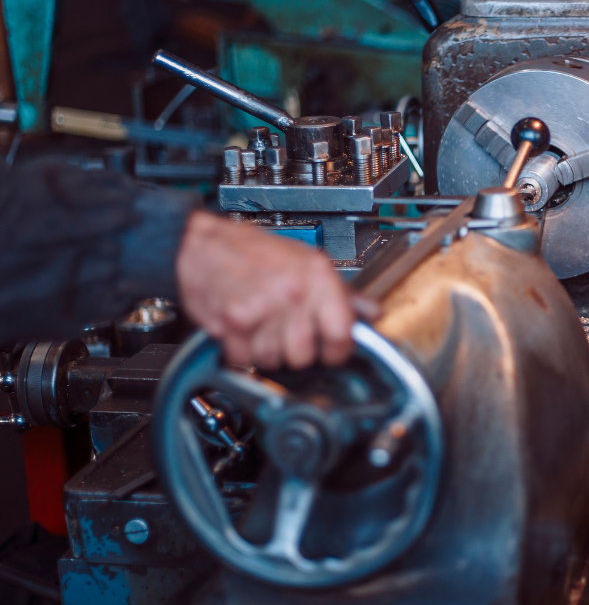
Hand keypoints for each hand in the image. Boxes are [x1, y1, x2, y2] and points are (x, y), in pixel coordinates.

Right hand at [175, 212, 377, 369]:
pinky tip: (243, 327)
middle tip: (287, 333)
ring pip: (274, 360)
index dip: (338, 349)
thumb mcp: (306, 261)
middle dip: (296, 351)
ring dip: (266, 350)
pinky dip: (241, 349)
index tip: (333, 350)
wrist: (201, 244)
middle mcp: (294, 291)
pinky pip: (245, 357)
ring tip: (262, 324)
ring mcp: (264, 308)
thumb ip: (340, 291)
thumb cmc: (251, 250)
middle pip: (305, 355)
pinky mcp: (235, 322)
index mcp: (317, 275)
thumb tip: (370, 312)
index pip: (342, 333)